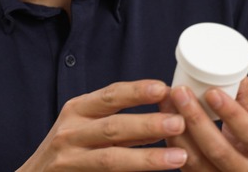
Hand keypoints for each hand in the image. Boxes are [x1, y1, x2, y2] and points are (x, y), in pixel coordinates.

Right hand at [17, 80, 188, 170]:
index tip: (162, 88)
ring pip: (111, 158)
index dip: (136, 92)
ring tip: (179, 156)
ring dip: (147, 157)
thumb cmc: (68, 150)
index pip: (110, 95)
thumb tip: (165, 113)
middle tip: (179, 122)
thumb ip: (121, 124)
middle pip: (113, 127)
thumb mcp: (88, 127)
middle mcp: (70, 132)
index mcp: (77, 110)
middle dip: (147, 123)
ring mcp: (69, 159)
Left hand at [159, 77, 247, 170]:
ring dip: (177, 130)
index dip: (232, 114)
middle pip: (218, 150)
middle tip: (180, 92)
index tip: (211, 91)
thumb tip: (236, 70)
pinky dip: (171, 141)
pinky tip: (162, 120)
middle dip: (196, 119)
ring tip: (166, 102)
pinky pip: (182, 165)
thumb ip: (246, 99)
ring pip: (195, 160)